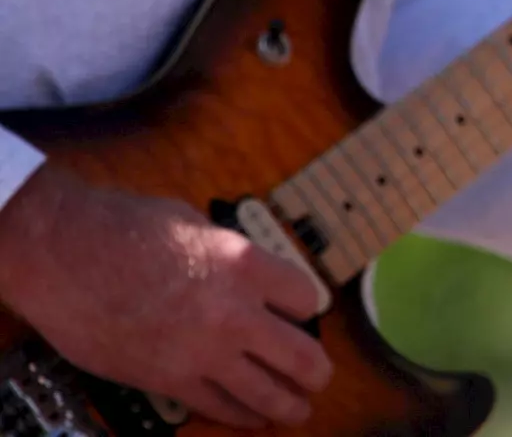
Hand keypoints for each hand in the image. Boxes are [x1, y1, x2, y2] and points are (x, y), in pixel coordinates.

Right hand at [0, 166, 332, 427]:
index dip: (306, 308)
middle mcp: (234, 313)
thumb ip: (231, 254)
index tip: (301, 313)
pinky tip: (251, 415)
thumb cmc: (125, 227)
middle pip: (302, 358)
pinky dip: (242, 414)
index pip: (307, 300)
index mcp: (245, 264)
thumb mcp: (198, 225)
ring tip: (299, 408)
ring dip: (290, 404)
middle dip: (316, 371)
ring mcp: (202, 353)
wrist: (63, 254)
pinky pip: (220, 407)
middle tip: (319, 376)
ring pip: (268, 394)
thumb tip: (248, 273)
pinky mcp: (168, 381)